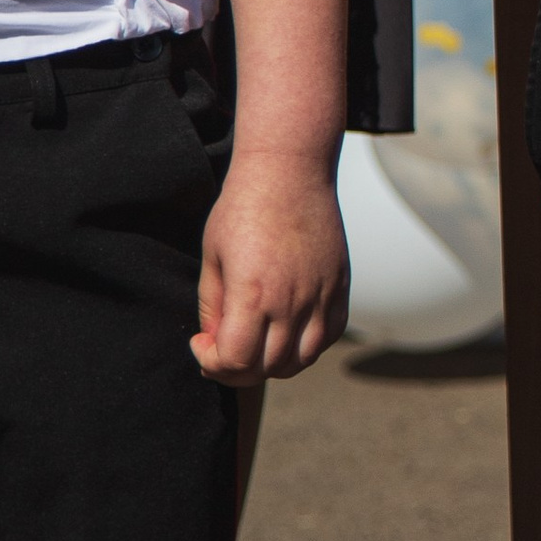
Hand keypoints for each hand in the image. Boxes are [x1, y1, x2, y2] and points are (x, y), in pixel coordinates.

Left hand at [194, 147, 347, 382]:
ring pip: (301, 360)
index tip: (201, 343)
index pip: (235, 360)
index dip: (211, 362)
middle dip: (237, 368)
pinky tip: (287, 332)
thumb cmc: (242, 208)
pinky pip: (328, 336)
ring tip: (256, 344)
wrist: (289, 171)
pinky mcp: (339, 286)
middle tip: (223, 349)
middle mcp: (291, 300)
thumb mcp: (213, 256)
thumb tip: (216, 340)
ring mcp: (320, 295)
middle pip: (267, 367)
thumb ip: (213, 306)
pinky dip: (307, 347)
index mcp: (252, 294)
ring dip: (273, 363)